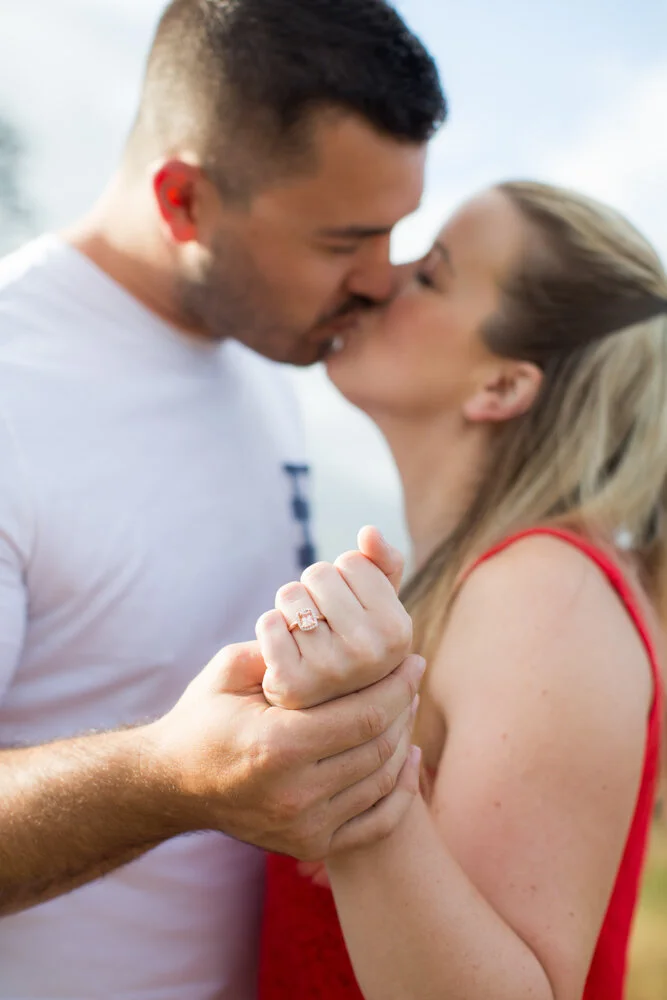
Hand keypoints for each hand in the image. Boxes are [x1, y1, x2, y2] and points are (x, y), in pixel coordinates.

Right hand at [145, 639, 424, 858]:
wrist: (172, 783)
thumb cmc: (204, 716)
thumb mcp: (229, 670)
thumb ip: (279, 648)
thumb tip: (333, 629)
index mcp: (277, 745)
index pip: (366, 715)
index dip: (398, 686)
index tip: (413, 661)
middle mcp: (294, 793)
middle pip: (380, 747)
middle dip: (405, 708)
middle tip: (411, 679)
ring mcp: (303, 826)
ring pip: (381, 780)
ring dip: (404, 741)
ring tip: (406, 708)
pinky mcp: (308, 845)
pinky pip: (375, 822)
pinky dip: (400, 791)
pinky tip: (409, 758)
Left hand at [257, 527, 412, 709]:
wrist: (314, 703)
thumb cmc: (348, 640)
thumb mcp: (376, 605)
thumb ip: (383, 564)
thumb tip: (369, 531)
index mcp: (398, 631)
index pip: (352, 561)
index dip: (342, 577)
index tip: (348, 608)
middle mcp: (371, 655)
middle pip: (319, 573)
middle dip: (313, 589)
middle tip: (320, 623)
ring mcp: (331, 671)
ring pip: (290, 595)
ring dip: (289, 609)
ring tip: (302, 636)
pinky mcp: (291, 683)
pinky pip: (269, 622)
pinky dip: (269, 628)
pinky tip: (282, 650)